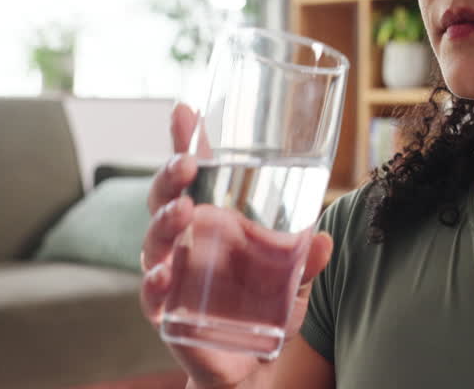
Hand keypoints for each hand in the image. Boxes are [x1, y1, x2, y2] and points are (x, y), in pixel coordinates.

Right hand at [138, 103, 334, 387]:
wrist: (251, 364)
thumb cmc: (265, 306)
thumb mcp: (296, 278)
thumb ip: (308, 259)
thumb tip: (323, 239)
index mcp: (213, 220)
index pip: (195, 174)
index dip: (186, 141)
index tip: (185, 110)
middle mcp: (185, 242)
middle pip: (165, 198)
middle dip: (169, 176)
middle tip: (186, 162)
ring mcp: (172, 274)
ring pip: (152, 240)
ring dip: (163, 222)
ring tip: (183, 211)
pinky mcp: (166, 313)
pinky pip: (151, 295)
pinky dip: (153, 284)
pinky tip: (164, 275)